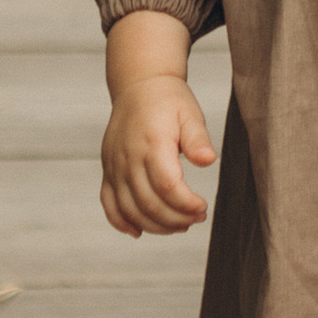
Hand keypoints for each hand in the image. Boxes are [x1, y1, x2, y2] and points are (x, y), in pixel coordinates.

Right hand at [99, 71, 215, 236]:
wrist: (139, 86)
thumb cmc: (168, 100)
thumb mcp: (190, 113)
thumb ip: (198, 139)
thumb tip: (208, 160)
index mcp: (152, 143)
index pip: (168, 187)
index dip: (186, 205)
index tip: (203, 208)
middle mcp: (129, 158)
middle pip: (149, 204)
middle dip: (175, 219)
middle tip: (196, 219)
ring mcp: (115, 166)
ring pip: (129, 209)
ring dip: (154, 225)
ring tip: (178, 226)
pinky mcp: (108, 171)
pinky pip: (109, 204)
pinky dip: (121, 222)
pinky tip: (139, 231)